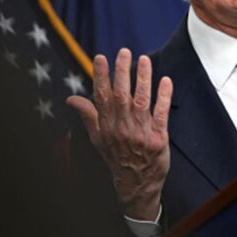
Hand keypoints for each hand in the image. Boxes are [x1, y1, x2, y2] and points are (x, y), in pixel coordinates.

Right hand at [67, 48, 172, 220]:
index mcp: (107, 126)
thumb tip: (71, 99)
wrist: (136, 185)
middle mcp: (122, 128)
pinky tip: (166, 81)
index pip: (102, 96)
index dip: (101, 76)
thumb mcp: (98, 139)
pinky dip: (164, 97)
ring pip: (141, 101)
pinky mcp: (158, 138)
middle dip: (122, 72)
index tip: (101, 57)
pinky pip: (161, 114)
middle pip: (121, 95)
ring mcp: (141, 133)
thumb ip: (89, 116)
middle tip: (124, 52)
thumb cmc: (118, 158)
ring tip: (144, 60)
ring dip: (143, 79)